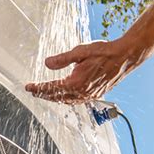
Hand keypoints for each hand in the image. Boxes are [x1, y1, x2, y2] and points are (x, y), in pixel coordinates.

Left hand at [25, 39, 140, 103]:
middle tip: (33, 91)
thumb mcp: (80, 52)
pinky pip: (77, 100)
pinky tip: (64, 95)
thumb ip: (62, 59)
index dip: (38, 88)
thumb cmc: (104, 52)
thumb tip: (47, 64)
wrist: (124, 56)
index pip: (52, 88)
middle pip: (58, 98)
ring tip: (45, 94)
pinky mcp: (96, 94)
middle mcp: (83, 93)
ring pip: (67, 101)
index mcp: (77, 83)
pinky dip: (66, 99)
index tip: (28, 87)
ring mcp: (90, 95)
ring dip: (55, 98)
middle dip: (44, 94)